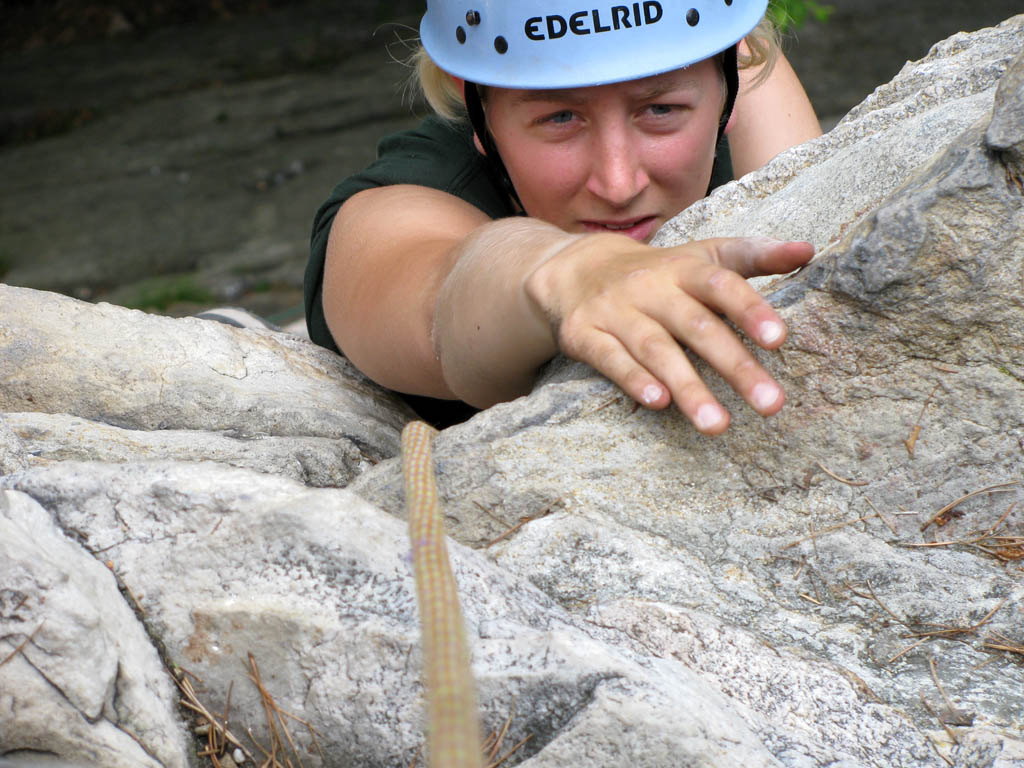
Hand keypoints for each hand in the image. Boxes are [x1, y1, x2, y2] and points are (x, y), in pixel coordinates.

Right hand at [524, 234, 813, 433]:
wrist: (576, 270)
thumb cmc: (659, 272)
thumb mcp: (703, 256)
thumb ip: (754, 256)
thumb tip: (808, 249)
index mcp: (685, 269)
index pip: (722, 284)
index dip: (749, 310)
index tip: (779, 340)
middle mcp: (652, 289)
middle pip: (696, 326)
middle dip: (735, 366)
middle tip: (772, 405)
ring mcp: (617, 311)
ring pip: (655, 350)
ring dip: (688, 387)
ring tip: (719, 425)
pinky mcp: (584, 334)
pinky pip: (610, 358)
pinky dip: (633, 379)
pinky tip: (658, 402)